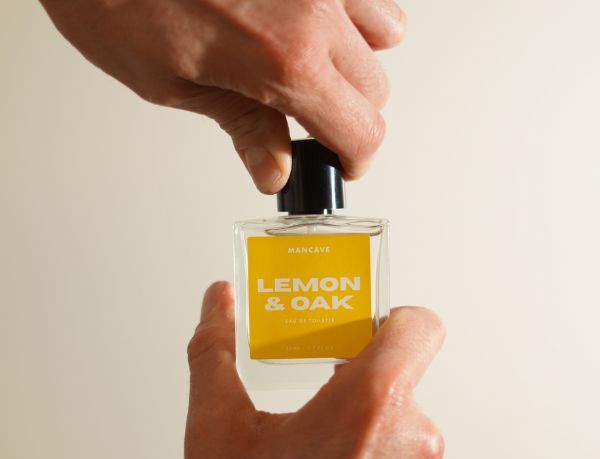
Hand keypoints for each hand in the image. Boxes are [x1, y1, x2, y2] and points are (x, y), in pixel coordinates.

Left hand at [39, 0, 405, 192]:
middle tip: (311, 123)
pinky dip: (348, 15)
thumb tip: (275, 169)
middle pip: (376, 89)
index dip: (354, 159)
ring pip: (384, 34)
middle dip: (350, 118)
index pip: (360, 130)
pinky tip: (309, 24)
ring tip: (312, 69)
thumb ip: (243, 125)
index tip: (338, 164)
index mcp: (285, 61)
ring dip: (357, 62)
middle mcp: (315, 10)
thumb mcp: (173, 83)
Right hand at [180, 282, 469, 458]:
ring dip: (376, 453)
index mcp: (368, 404)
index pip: (418, 327)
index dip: (394, 322)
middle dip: (361, 403)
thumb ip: (216, 350)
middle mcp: (416, 445)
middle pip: (401, 392)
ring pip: (410, 445)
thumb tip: (218, 302)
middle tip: (320, 427)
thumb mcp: (215, 431)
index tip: (369, 337)